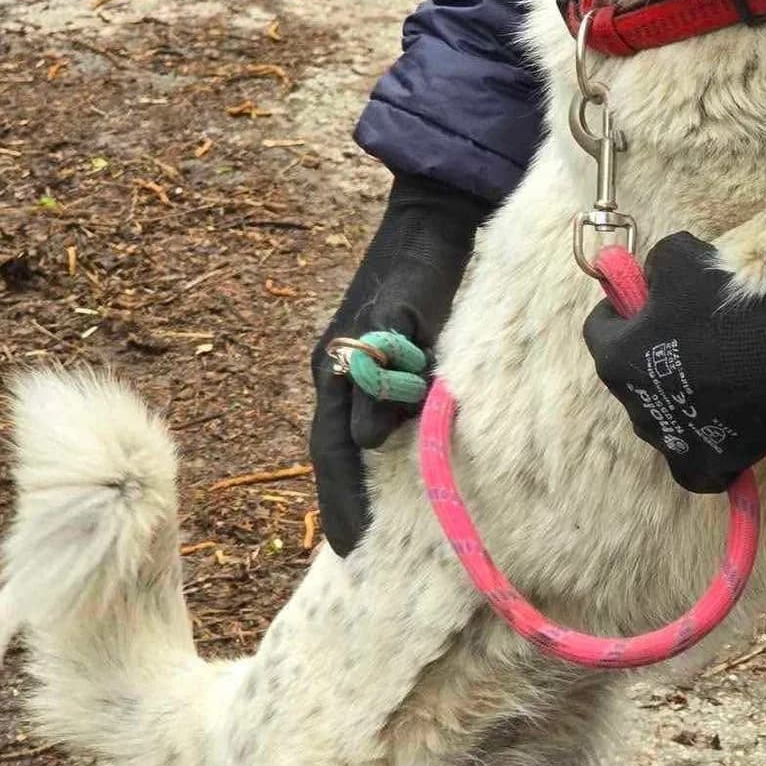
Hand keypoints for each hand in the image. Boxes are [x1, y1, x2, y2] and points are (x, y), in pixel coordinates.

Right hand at [310, 173, 489, 555]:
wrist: (434, 218)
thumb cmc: (422, 265)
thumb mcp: (404, 315)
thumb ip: (385, 373)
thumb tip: (364, 440)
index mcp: (335, 364)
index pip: (331, 448)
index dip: (339, 499)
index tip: (349, 546)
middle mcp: (337, 368)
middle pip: (333, 448)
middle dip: (343, 498)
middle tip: (355, 547)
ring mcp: (356, 361)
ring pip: (351, 432)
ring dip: (359, 477)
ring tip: (373, 519)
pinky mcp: (382, 354)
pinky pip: (374, 412)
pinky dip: (378, 446)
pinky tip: (396, 465)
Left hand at [582, 231, 765, 492]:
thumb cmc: (729, 303)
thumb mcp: (681, 257)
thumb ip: (653, 265)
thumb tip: (649, 278)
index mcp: (616, 358)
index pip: (601, 327)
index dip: (625, 308)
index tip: (652, 301)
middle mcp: (632, 406)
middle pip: (630, 373)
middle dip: (650, 353)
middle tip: (691, 333)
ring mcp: (669, 441)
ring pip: (661, 414)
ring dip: (677, 394)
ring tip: (718, 372)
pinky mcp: (706, 464)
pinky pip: (690, 463)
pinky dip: (698, 445)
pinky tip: (717, 422)